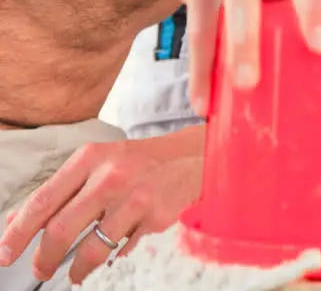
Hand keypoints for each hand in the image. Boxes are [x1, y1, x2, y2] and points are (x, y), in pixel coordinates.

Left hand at [0, 133, 203, 283]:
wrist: (193, 157)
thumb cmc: (139, 162)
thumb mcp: (98, 162)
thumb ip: (62, 189)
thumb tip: (20, 220)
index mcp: (90, 158)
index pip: (43, 201)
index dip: (18, 232)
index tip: (6, 253)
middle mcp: (112, 176)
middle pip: (62, 229)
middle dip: (44, 258)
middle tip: (40, 270)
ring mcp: (136, 198)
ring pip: (93, 248)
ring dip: (77, 269)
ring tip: (74, 273)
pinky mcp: (157, 217)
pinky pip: (124, 248)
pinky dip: (114, 255)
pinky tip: (115, 251)